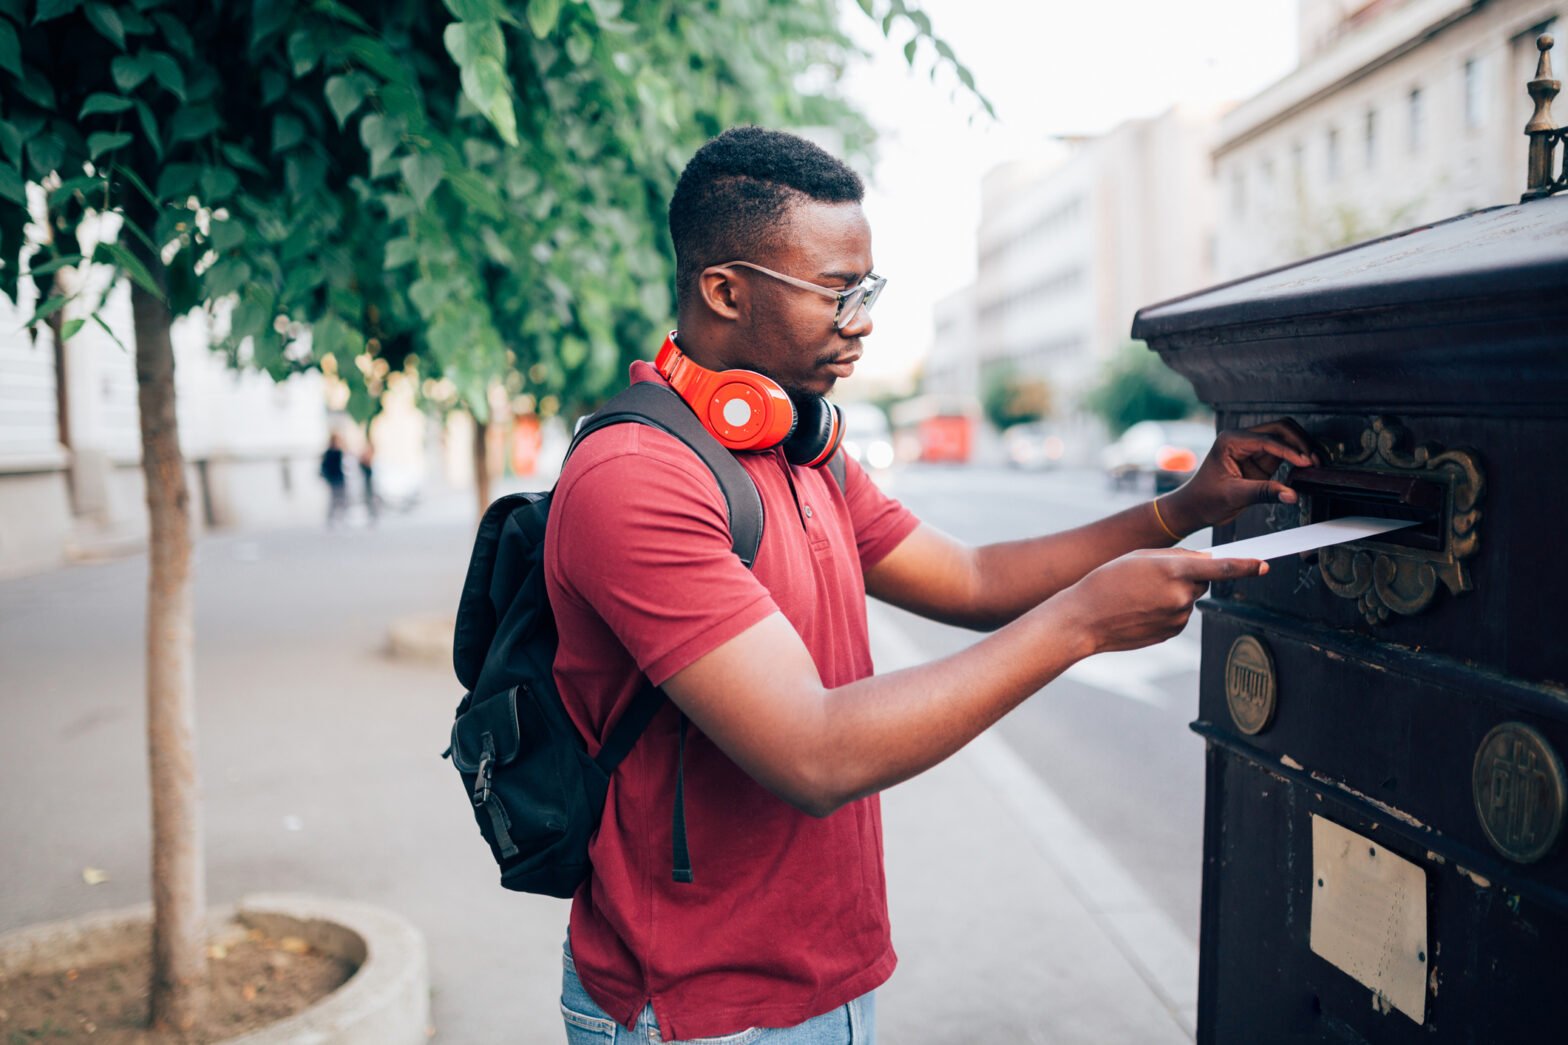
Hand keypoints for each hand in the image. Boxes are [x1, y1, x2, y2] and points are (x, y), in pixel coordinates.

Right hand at [1057, 548, 1266, 655]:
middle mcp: (1180, 595)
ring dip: (1173, 593)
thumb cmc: (1107, 581)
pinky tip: (1141, 609)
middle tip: (1155, 575)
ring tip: (1140, 594)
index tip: (1264, 565)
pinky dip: (1165, 609)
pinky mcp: (1171, 632)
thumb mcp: (1140, 557)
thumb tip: (1206, 561)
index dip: (1246, 565)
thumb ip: (1177, 557)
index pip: (1222, 568)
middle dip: (1188, 575)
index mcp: (1173, 570)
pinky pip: (1178, 615)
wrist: (1085, 619)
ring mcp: (1177, 617)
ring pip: (1188, 598)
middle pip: (1203, 580)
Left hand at [1161, 419, 1320, 533]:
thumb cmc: (1204, 499)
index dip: (1290, 450)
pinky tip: (1306, 468)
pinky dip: (1296, 458)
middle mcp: (1241, 439)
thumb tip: (1292, 494)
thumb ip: (1264, 493)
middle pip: (1280, 429)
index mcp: (1230, 441)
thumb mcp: (1234, 496)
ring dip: (1301, 448)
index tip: (1306, 463)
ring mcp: (1251, 449)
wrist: (1193, 508)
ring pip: (1284, 437)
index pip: (1268, 439)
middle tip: (1315, 461)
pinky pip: (1283, 453)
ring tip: (1315, 464)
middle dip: (1300, 442)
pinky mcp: (1259, 461)